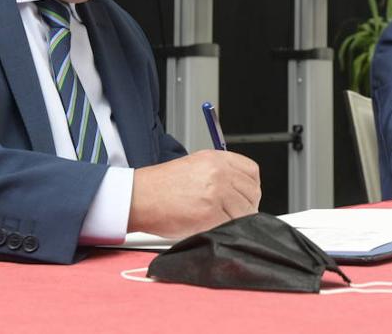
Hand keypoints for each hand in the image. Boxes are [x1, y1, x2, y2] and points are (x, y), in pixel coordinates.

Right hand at [128, 149, 260, 237]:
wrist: (139, 196)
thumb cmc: (160, 186)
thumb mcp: (194, 166)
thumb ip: (219, 174)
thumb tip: (238, 191)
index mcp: (217, 159)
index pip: (252, 172)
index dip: (250, 188)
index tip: (244, 197)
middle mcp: (219, 173)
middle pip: (252, 194)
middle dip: (245, 207)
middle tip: (230, 214)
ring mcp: (217, 193)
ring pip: (245, 213)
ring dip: (235, 221)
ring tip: (217, 222)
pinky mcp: (210, 214)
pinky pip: (231, 227)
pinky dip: (223, 231)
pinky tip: (210, 228)